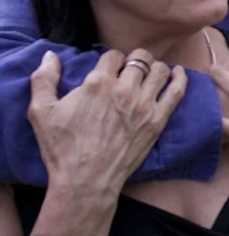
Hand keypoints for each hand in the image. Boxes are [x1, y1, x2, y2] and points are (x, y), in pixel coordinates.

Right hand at [28, 49, 185, 195]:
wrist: (86, 180)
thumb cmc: (62, 148)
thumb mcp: (41, 111)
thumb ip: (43, 79)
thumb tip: (50, 55)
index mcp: (97, 83)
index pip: (113, 55)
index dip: (112, 59)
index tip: (110, 68)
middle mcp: (124, 90)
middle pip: (139, 59)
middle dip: (135, 59)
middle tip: (132, 67)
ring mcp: (144, 105)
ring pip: (159, 70)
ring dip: (155, 67)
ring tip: (150, 72)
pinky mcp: (157, 120)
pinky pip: (176, 92)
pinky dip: (180, 78)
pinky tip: (179, 73)